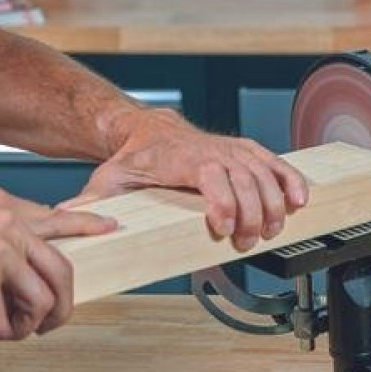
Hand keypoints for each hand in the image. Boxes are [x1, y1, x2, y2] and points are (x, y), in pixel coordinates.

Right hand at [0, 185, 116, 348]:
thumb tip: (23, 274)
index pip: (57, 218)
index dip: (87, 224)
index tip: (112, 227)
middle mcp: (4, 223)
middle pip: (62, 273)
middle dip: (59, 308)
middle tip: (44, 329)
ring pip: (38, 302)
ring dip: (20, 328)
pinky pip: (2, 321)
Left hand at [70, 111, 307, 250]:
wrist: (152, 130)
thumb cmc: (136, 158)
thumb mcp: (112, 178)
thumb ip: (95, 199)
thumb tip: (70, 216)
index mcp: (184, 158)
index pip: (212, 177)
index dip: (223, 203)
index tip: (223, 228)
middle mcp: (214, 152)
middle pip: (245, 181)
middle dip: (252, 215)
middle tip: (248, 241)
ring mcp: (234, 151)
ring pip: (265, 174)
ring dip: (274, 205)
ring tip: (273, 230)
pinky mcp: (249, 152)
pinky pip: (276, 164)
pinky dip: (291, 181)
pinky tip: (300, 200)